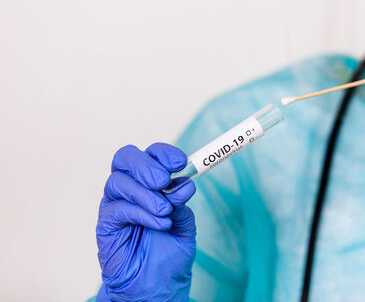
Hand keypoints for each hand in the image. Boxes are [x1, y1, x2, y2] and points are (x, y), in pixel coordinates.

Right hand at [96, 143, 195, 300]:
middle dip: (146, 165)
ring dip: (146, 194)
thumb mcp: (185, 224)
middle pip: (125, 158)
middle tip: (164, 181)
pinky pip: (118, 209)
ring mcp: (115, 204)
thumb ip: (182, 202)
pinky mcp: (106, 224)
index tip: (180, 162)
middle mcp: (129, 188)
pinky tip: (160, 223)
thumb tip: (184, 183)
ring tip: (165, 210)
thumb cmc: (168, 252)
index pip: (150, 154)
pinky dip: (142, 213)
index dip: (163, 153)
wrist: (157, 284)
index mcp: (148, 182)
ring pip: (118, 181)